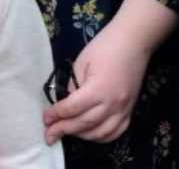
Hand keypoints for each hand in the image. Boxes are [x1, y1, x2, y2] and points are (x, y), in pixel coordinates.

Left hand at [42, 0, 173, 144]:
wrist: (133, 41)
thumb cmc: (104, 46)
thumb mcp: (81, 63)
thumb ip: (73, 86)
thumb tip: (66, 105)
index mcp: (98, 89)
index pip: (72, 109)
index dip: (56, 115)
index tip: (45, 119)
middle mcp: (112, 104)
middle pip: (84, 124)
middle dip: (63, 130)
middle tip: (49, 134)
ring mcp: (124, 109)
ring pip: (100, 133)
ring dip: (81, 136)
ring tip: (67, 132)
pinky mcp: (130, 110)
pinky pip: (116, 132)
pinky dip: (102, 137)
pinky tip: (90, 133)